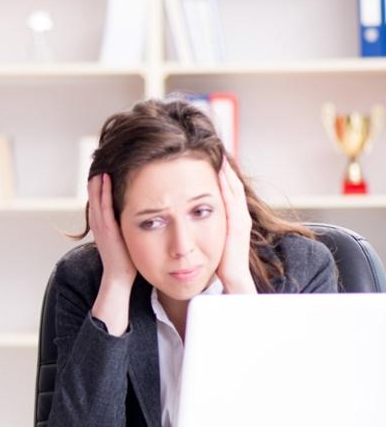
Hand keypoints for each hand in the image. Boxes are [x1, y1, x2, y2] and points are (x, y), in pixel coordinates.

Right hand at [88, 173, 135, 334]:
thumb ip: (130, 223)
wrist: (120, 278)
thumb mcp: (127, 237)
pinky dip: (103, 192)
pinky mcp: (106, 229)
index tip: (108, 165)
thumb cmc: (127, 260)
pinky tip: (106, 178)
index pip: (100, 197)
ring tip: (102, 162)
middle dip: (98, 175)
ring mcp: (100, 225)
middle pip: (95, 193)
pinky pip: (103, 206)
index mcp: (103, 223)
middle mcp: (99, 222)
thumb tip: (143, 212)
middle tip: (102, 157)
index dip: (102, 182)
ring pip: (97, 196)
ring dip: (99, 179)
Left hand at [216, 160, 256, 293]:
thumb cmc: (219, 262)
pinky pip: (232, 198)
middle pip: (231, 183)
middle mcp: (239, 215)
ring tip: (218, 152)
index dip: (219, 173)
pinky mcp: (238, 223)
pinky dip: (227, 183)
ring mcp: (240, 218)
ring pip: (233, 187)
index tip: (207, 157)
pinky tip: (220, 171)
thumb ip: (204, 224)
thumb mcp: (211, 237)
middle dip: (223, 166)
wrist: (232, 279)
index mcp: (232, 217)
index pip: (227, 189)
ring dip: (226, 170)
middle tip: (214, 147)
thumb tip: (186, 215)